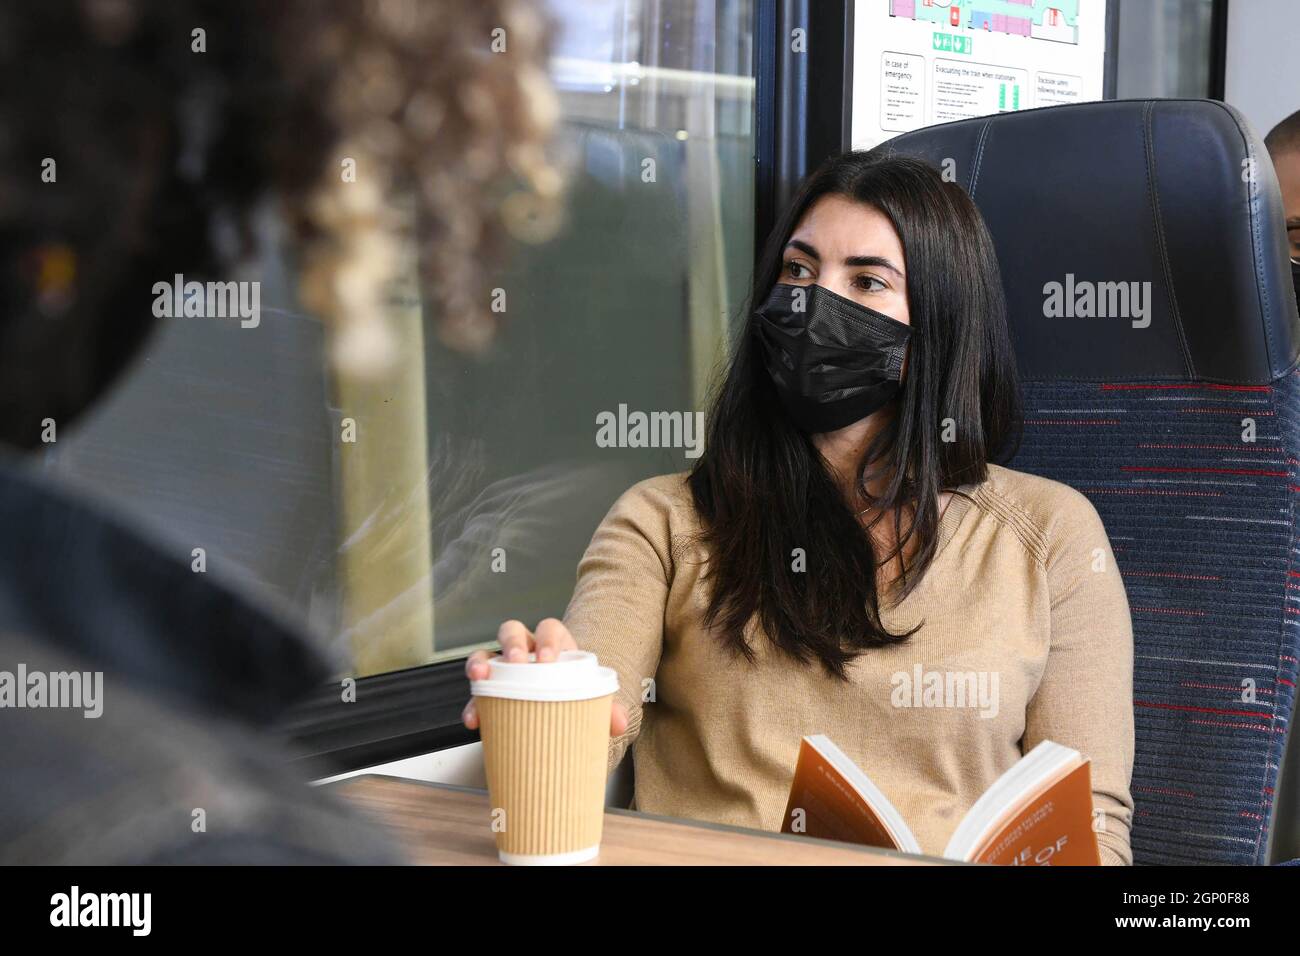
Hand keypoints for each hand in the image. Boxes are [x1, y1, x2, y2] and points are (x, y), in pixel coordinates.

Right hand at [461, 618, 628, 736]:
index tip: (549, 659)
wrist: (558, 710)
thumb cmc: (573, 693)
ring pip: (487, 653)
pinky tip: (475, 718)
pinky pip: (477, 692)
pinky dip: (473, 704)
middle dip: (512, 644)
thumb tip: (619, 723)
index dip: (548, 640)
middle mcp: (526, 650)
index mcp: (554, 646)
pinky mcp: (491, 690)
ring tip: (480, 677)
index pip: (549, 629)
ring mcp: (505, 668)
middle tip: (516, 662)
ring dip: (481, 662)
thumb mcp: (591, 697)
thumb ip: (607, 708)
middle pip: (512, 631)